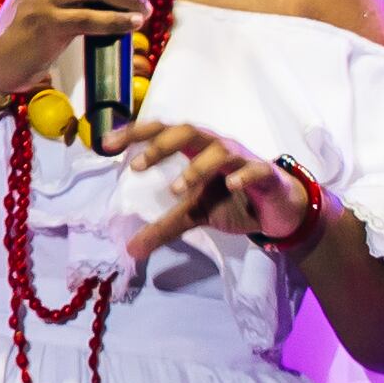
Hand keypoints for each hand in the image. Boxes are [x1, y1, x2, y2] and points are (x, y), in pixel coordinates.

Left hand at [116, 121, 324, 264]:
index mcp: (195, 150)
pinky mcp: (267, 175)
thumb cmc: (232, 200)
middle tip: (137, 167)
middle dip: (160, 145)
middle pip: (188, 131)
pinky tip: (229, 185)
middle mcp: (217, 147)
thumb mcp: (193, 214)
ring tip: (176, 189)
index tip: (105, 145)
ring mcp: (243, 159)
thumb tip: (130, 251)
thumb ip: (162, 227)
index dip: (134, 134)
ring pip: (220, 150)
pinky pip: (255, 169)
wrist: (278, 210)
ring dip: (196, 167)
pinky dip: (242, 175)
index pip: (162, 132)